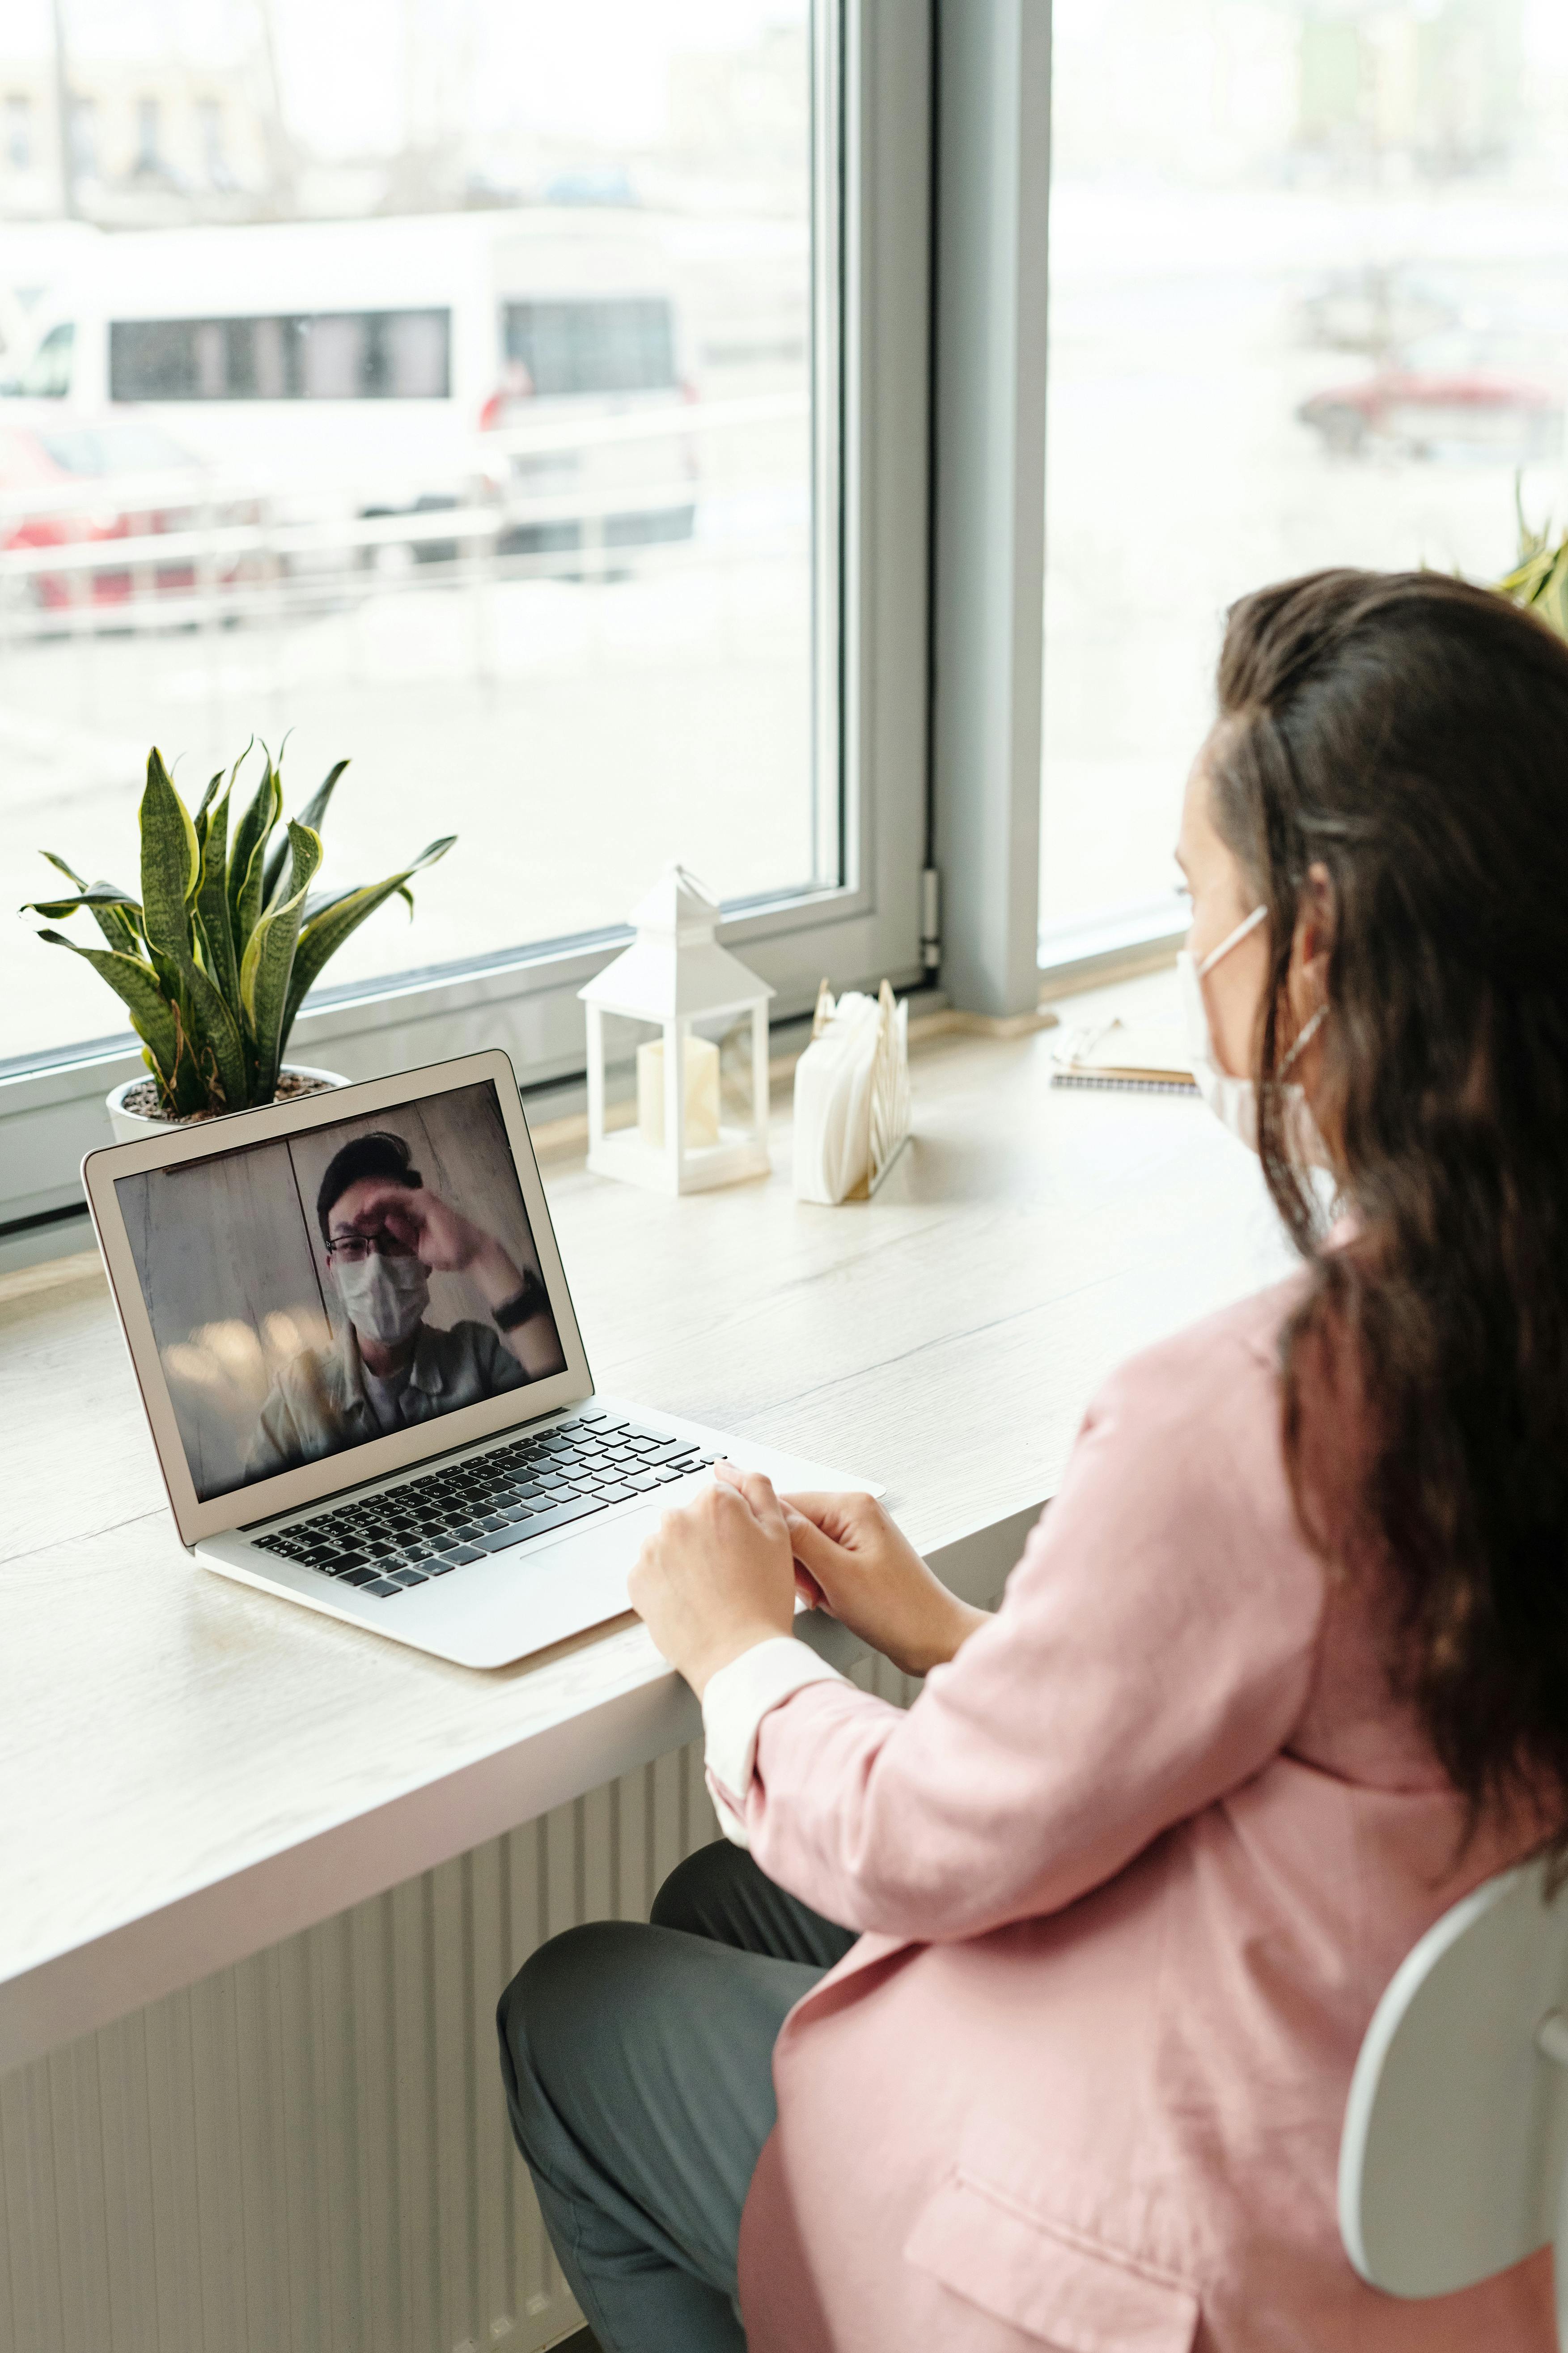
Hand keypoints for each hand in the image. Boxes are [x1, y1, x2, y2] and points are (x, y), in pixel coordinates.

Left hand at [353, 1182, 519, 1299]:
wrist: (469, 1253)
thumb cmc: (448, 1252)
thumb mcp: (418, 1245)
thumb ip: (403, 1233)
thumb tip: (387, 1221)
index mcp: (416, 1213)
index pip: (389, 1210)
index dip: (372, 1216)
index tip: (357, 1226)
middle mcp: (417, 1203)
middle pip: (386, 1202)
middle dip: (367, 1210)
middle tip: (352, 1220)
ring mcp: (421, 1200)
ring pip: (389, 1196)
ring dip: (371, 1204)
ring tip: (357, 1214)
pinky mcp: (423, 1201)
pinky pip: (396, 1196)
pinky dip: (381, 1199)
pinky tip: (368, 1206)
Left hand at [628, 1470, 797, 1696]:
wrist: (739, 1655)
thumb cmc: (763, 1600)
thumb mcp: (780, 1534)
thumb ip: (758, 1489)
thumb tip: (730, 1466)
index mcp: (714, 1501)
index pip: (719, 1499)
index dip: (734, 1527)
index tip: (741, 1552)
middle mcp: (676, 1518)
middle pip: (691, 1520)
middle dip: (705, 1540)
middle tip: (730, 1576)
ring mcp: (652, 1550)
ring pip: (670, 1546)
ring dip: (684, 1561)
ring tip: (710, 1593)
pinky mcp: (636, 1580)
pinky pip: (651, 1573)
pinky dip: (666, 1584)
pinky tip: (691, 1602)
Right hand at [747, 1473, 988, 1679]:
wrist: (933, 1638)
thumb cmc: (898, 1610)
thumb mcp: (837, 1574)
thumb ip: (799, 1538)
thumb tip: (768, 1512)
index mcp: (852, 1506)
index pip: (787, 1503)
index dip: (775, 1539)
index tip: (775, 1568)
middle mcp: (856, 1512)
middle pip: (795, 1526)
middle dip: (796, 1563)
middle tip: (813, 1590)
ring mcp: (858, 1534)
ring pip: (806, 1548)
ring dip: (808, 1577)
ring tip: (828, 1598)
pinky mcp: (859, 1555)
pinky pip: (821, 1563)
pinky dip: (821, 1583)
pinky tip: (834, 1600)